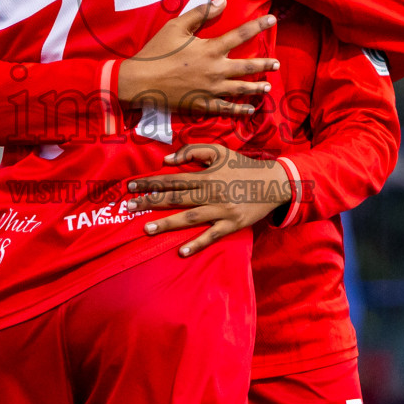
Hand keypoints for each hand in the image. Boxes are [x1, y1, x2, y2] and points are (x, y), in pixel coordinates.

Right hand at [115, 0, 278, 116]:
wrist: (141, 81)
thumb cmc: (157, 51)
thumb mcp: (176, 26)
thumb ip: (201, 13)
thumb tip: (222, 1)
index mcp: (210, 49)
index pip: (241, 34)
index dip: (258, 26)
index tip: (273, 20)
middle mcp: (216, 70)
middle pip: (247, 66)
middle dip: (265, 64)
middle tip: (277, 64)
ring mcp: (211, 89)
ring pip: (241, 89)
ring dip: (257, 87)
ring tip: (267, 86)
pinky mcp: (203, 104)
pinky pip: (227, 108)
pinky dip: (240, 110)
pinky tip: (250, 110)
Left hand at [122, 143, 292, 256]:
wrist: (274, 183)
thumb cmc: (242, 167)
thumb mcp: (220, 152)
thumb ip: (193, 152)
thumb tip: (166, 160)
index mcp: (207, 175)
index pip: (173, 179)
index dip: (151, 182)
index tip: (131, 186)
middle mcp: (212, 192)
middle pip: (177, 198)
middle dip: (151, 202)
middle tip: (129, 207)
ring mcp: (222, 210)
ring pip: (190, 217)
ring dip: (168, 223)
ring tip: (147, 228)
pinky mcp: (233, 225)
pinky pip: (212, 235)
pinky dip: (197, 243)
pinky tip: (181, 251)